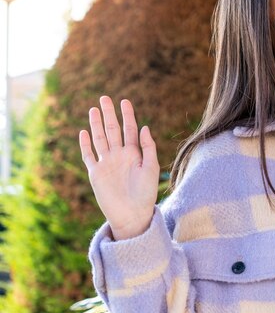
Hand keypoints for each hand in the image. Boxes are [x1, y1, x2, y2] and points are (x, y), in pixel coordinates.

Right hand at [79, 96, 159, 239]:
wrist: (133, 214)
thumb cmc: (146, 193)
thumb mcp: (151, 168)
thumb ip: (148, 147)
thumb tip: (145, 126)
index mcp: (135, 154)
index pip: (130, 130)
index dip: (127, 115)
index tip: (125, 101)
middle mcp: (120, 156)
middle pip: (113, 130)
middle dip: (109, 114)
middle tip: (105, 98)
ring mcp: (107, 164)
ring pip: (100, 139)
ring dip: (97, 125)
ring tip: (94, 109)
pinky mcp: (96, 174)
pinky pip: (89, 156)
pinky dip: (85, 144)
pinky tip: (84, 132)